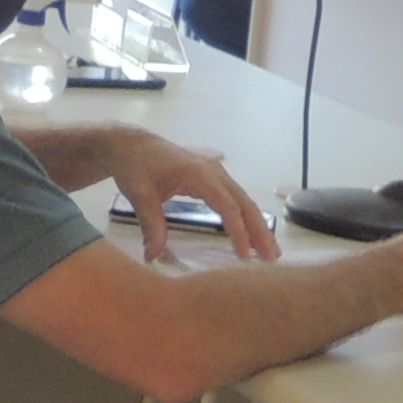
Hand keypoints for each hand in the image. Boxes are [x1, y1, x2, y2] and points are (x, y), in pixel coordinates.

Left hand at [115, 139, 276, 262]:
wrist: (131, 145)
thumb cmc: (135, 166)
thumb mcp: (139, 195)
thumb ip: (150, 225)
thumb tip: (153, 256)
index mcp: (198, 174)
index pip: (227, 206)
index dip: (238, 231)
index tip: (244, 255)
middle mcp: (213, 171)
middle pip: (244, 203)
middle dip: (259, 231)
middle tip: (271, 257)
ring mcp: (215, 172)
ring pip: (243, 201)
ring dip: (257, 225)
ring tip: (268, 251)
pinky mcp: (212, 177)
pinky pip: (235, 198)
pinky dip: (246, 217)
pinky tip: (252, 233)